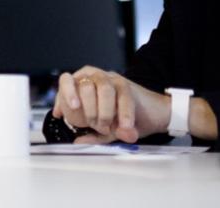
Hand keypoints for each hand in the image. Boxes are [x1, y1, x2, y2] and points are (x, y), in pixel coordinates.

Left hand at [51, 66, 169, 143]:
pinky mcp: (128, 86)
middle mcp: (96, 77)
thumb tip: (77, 142)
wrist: (153, 114)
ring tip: (110, 127)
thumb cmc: (124, 119)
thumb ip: (91, 135)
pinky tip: (125, 128)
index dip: (67, 92)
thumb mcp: (105, 130)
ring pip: (103, 89)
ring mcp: (112, 79)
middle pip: (85, 87)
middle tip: (98, 127)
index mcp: (83, 84)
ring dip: (106, 112)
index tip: (73, 108)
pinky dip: (123, 116)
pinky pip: (123, 98)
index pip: (66, 80)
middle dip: (91, 112)